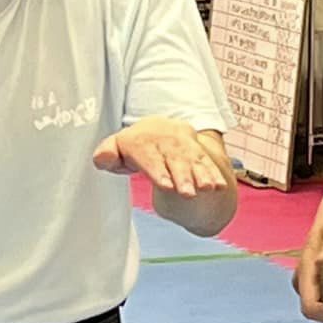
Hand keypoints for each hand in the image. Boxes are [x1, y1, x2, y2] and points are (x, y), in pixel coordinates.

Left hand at [93, 117, 227, 198]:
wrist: (158, 128)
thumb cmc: (133, 147)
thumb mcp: (116, 148)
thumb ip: (107, 155)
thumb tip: (103, 157)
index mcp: (142, 140)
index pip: (150, 155)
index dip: (158, 170)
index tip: (166, 185)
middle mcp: (165, 140)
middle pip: (175, 159)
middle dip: (183, 176)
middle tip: (188, 193)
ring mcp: (183, 144)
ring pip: (193, 160)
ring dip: (202, 174)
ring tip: (208, 188)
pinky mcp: (197, 149)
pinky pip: (207, 161)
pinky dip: (214, 174)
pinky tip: (219, 186)